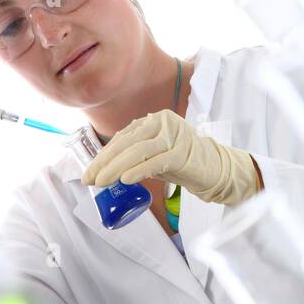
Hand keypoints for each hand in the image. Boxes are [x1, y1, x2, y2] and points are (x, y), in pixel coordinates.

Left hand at [82, 109, 261, 206]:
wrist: (215, 169)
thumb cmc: (182, 162)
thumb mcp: (153, 154)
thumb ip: (133, 154)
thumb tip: (102, 169)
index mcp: (152, 121)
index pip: (121, 138)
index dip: (103, 156)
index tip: (89, 174)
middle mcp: (162, 122)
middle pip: (126, 143)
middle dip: (105, 163)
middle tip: (90, 180)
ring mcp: (174, 135)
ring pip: (138, 151)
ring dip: (116, 168)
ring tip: (102, 183)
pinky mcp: (183, 152)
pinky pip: (156, 161)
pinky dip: (138, 170)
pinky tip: (125, 180)